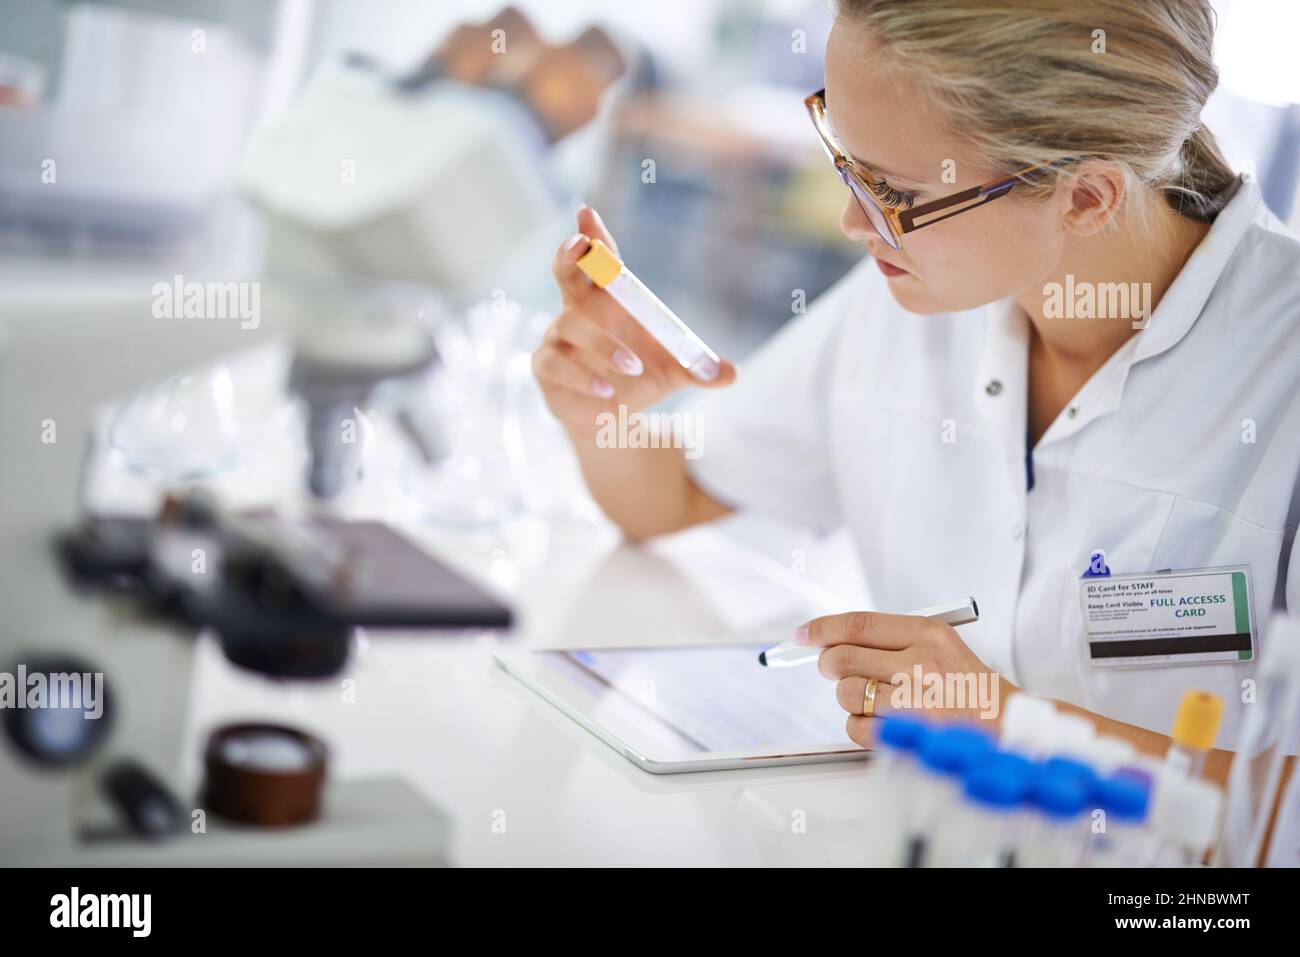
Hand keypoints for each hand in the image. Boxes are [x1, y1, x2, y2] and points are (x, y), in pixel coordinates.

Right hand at [535, 206, 735, 436]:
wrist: (613, 420)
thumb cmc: (640, 380)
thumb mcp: (674, 372)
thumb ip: (700, 368)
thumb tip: (734, 374)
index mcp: (608, 299)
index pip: (600, 261)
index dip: (593, 236)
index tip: (588, 213)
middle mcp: (577, 311)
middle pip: (566, 273)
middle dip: (571, 256)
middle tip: (582, 245)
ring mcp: (557, 337)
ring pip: (570, 324)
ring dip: (604, 343)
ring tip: (633, 366)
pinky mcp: (545, 367)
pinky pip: (555, 362)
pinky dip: (583, 374)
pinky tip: (606, 389)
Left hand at [801, 611, 1014, 746]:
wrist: (1009, 728)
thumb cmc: (970, 687)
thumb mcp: (940, 645)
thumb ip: (890, 638)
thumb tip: (830, 640)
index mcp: (929, 634)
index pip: (857, 624)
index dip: (822, 628)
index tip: (804, 634)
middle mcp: (921, 665)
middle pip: (841, 658)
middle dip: (830, 665)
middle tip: (839, 670)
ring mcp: (915, 703)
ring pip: (846, 693)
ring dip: (850, 697)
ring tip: (876, 698)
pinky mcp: (910, 736)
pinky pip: (855, 727)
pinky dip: (859, 725)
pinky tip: (881, 721)